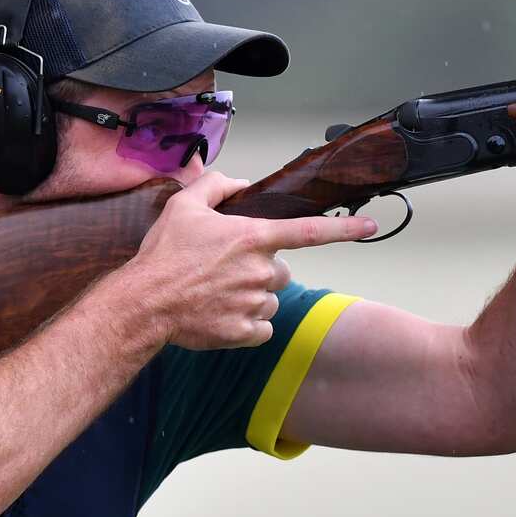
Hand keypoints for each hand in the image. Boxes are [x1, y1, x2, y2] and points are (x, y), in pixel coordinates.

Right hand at [126, 171, 376, 349]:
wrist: (145, 303)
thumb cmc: (163, 254)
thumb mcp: (184, 206)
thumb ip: (217, 186)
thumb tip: (242, 184)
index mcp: (253, 237)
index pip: (310, 231)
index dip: (344, 228)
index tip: (371, 227)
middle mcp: (261, 271)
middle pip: (282, 270)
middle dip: (262, 270)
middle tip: (227, 271)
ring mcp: (255, 304)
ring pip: (271, 300)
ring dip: (254, 297)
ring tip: (218, 293)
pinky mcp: (245, 332)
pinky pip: (261, 327)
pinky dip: (247, 323)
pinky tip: (221, 314)